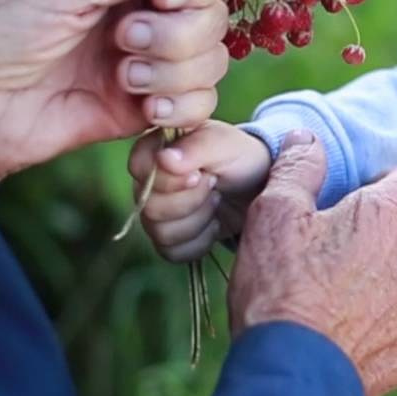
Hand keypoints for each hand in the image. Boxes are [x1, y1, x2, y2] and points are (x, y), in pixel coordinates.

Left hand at [0, 0, 228, 191]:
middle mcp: (143, 16)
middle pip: (211, 16)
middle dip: (178, 32)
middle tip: (123, 40)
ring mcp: (149, 65)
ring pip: (211, 60)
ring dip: (175, 70)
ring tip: (124, 78)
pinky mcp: (146, 110)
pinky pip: (200, 105)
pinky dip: (182, 105)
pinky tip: (146, 107)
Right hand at [127, 120, 271, 261]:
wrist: (258, 188)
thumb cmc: (241, 158)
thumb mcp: (226, 144)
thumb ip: (197, 146)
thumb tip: (164, 159)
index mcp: (157, 148)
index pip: (138, 167)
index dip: (168, 179)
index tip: (199, 175)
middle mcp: (150, 181)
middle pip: (148, 205)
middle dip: (191, 200)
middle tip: (215, 186)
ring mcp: (156, 211)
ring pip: (159, 232)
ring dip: (198, 220)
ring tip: (216, 201)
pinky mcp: (169, 238)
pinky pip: (172, 252)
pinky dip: (201, 241)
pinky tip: (214, 223)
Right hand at [229, 130, 396, 395]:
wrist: (290, 374)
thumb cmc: (280, 287)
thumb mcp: (274, 213)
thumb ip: (296, 168)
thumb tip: (306, 138)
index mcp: (388, 217)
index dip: (395, 183)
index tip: (366, 196)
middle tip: (382, 236)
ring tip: (371, 284)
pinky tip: (364, 327)